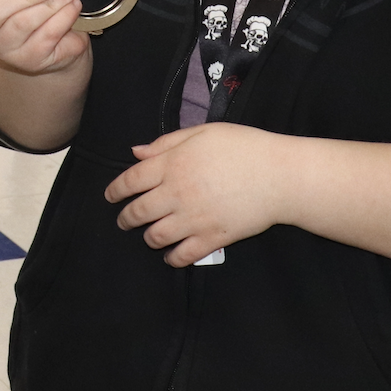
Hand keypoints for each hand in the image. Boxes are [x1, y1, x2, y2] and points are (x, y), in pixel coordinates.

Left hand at [105, 122, 296, 266]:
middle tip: (123, 221)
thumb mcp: (203, 133)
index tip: (110, 196)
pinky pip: (184, 255)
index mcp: (172, 164)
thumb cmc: (243, 147)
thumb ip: (166, 143)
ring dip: (147, 238)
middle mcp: (177, 193)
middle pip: (138, 211)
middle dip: (126, 218)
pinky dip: (173, 258)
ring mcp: (194, 218)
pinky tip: (171, 255)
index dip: (115, 190)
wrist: (280, 175)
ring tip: (148, 236)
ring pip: (156, 236)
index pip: (131, 180)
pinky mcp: (213, 237)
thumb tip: (136, 152)